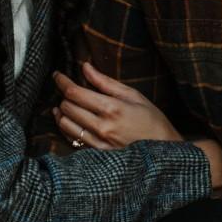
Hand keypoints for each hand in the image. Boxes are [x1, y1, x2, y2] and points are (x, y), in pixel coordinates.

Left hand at [53, 61, 182, 147]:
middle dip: (64, 95)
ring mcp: (98, 143)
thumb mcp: (132, 95)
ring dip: (61, 112)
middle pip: (67, 107)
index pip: (75, 93)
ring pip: (65, 124)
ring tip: (64, 104)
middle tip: (66, 88)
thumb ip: (105, 81)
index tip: (57, 75)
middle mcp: (102, 127)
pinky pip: (72, 139)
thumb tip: (85, 67)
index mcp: (112, 108)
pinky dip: (66, 127)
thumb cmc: (151, 119)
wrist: (163, 150)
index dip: (62, 82)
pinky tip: (68, 120)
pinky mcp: (96, 154)